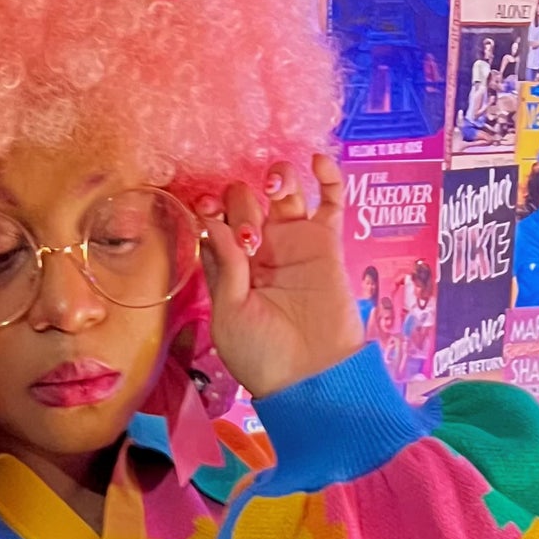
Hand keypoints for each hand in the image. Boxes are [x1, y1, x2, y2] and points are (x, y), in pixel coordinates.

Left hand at [195, 153, 366, 402]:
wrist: (312, 378)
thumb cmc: (263, 356)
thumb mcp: (229, 315)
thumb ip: (225, 267)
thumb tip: (215, 221)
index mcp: (229, 267)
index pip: (215, 222)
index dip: (210, 208)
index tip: (208, 208)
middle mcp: (260, 250)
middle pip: (246, 202)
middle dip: (242, 205)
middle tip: (251, 237)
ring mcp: (295, 243)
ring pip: (283, 192)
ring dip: (276, 177)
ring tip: (274, 185)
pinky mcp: (327, 244)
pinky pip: (331, 201)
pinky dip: (327, 176)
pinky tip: (317, 161)